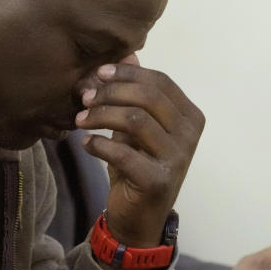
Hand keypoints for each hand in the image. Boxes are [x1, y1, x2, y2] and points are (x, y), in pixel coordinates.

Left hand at [76, 59, 203, 247]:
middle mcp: (190, 135)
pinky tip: (86, 144)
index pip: (160, 81)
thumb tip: (128, 52)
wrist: (138, 217)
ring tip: (80, 120)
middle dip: (111, 92)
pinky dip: (98, 144)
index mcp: (189, 116)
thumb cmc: (136, 164)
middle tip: (85, 98)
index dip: (128, 73)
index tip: (99, 73)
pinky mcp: (158, 181)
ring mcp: (177, 159)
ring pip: (135, 120)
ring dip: (101, 115)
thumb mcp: (134, 125)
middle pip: (148, 96)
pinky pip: (123, 152)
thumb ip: (134, 91)